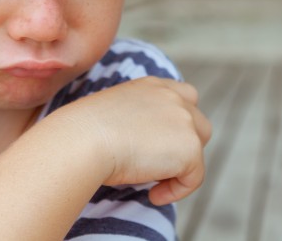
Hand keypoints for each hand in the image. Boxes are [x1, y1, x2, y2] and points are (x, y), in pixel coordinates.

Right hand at [50, 77, 211, 205]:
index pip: (183, 96)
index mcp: (152, 86)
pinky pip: (193, 178)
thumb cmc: (84, 133)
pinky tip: (153, 195)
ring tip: (153, 180)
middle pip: (197, 123)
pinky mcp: (190, 148)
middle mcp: (172, 97)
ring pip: (197, 149)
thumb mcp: (112, 115)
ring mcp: (185, 120)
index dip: (177, 123)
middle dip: (184, 144)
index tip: (160, 144)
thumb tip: (141, 148)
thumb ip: (136, 121)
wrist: (85, 139)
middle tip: (157, 165)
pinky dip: (175, 191)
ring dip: (181, 166)